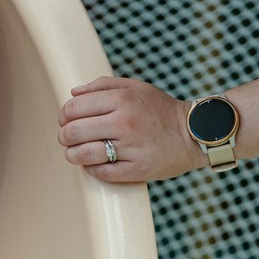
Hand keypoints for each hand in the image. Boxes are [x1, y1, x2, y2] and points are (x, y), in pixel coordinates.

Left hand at [56, 77, 205, 182]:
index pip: (73, 109)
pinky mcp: (137, 169)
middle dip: (64, 137)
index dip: (63, 116)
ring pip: (82, 155)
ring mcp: (131, 147)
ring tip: (76, 153)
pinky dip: (91, 169)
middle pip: (72, 132)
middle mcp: (125, 122)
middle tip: (68, 139)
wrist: (195, 132)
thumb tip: (73, 93)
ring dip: (72, 155)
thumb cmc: (161, 109)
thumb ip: (103, 86)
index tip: (66, 121)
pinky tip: (95, 163)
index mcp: (122, 100)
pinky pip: (100, 172)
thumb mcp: (136, 88)